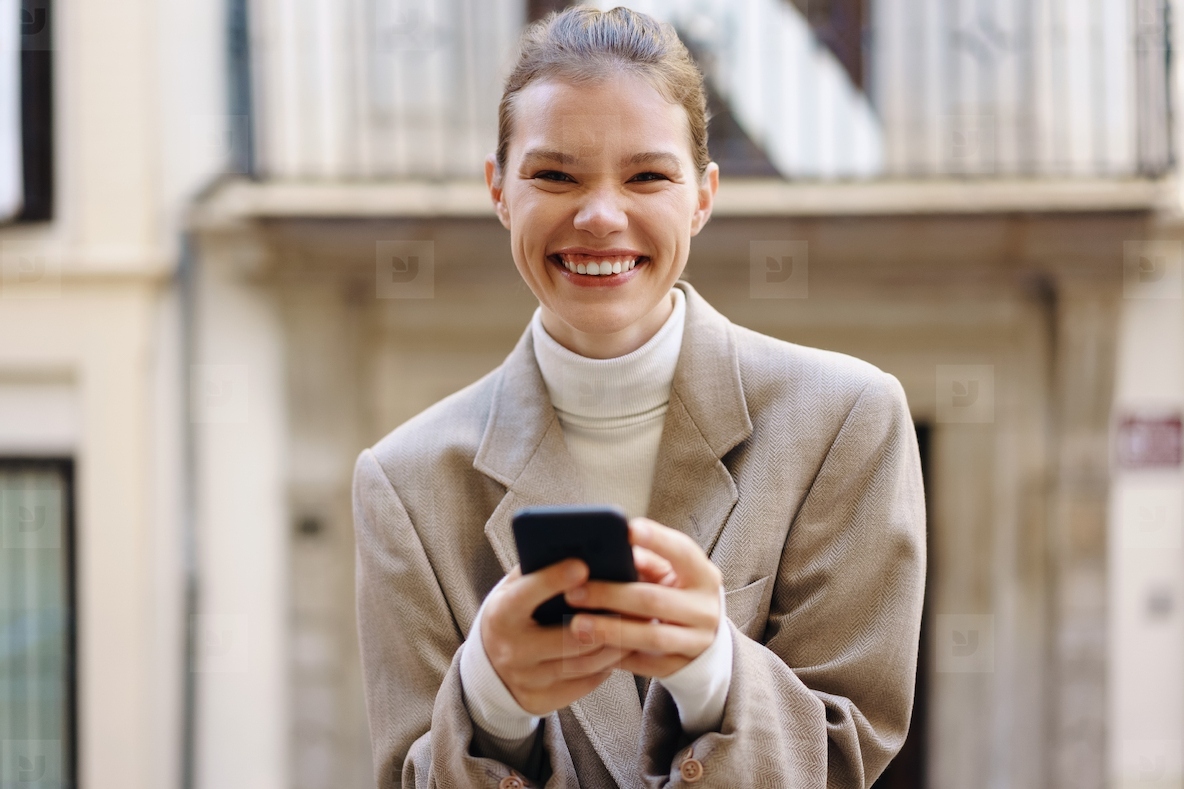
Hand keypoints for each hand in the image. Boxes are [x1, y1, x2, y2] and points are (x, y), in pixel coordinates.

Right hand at [481, 558, 633, 715]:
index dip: (555, 579)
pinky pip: (586, 682)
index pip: (528, 595)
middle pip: (568, 636)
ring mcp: (528, 679)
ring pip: (584, 662)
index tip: (583, 564)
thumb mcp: (512, 590)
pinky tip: (621, 647)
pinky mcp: (543, 700)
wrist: (488, 670)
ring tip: (637, 624)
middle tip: (633, 601)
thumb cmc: (510, 616)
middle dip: (604, 619)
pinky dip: (607, 664)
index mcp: (501, 615)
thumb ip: (537, 570)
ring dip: (616, 643)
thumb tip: (578, 547)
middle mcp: (512, 650)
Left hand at [563, 517, 722, 678]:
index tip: (627, 530)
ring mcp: (697, 641)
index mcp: (703, 575)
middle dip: (611, 595)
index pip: (682, 552)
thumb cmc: (675, 593)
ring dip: (611, 631)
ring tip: (577, 625)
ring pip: (651, 636)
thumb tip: (612, 550)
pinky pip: (647, 665)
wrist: (703, 636)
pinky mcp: (683, 667)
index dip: (657, 540)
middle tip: (575, 592)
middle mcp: (706, 608)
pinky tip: (591, 649)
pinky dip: (618, 657)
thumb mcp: (669, 573)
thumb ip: (645, 561)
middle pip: (655, 599)